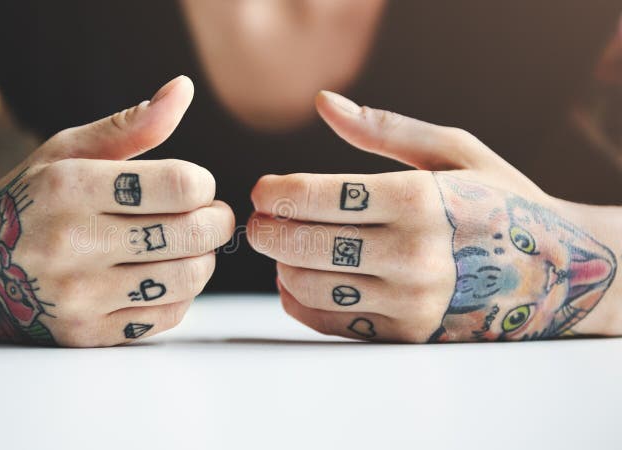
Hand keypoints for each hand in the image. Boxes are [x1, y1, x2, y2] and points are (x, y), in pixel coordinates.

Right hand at [0, 76, 234, 346]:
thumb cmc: (30, 199)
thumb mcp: (66, 151)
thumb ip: (130, 124)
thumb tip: (184, 88)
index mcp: (70, 186)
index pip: (180, 184)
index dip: (204, 184)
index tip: (195, 186)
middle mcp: (72, 242)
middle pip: (193, 233)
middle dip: (216, 221)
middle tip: (211, 216)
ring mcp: (79, 294)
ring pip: (188, 278)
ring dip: (204, 259)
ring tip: (189, 246)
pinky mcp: (86, 333)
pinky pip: (167, 316)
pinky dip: (181, 294)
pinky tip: (164, 276)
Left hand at [248, 90, 617, 342]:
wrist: (553, 271)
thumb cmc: (500, 201)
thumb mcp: (456, 151)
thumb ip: (386, 129)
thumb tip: (325, 103)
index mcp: (418, 200)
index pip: (318, 196)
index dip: (274, 192)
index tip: (261, 190)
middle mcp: (412, 255)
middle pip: (303, 244)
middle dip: (265, 230)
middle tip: (258, 221)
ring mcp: (409, 302)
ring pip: (307, 287)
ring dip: (279, 266)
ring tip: (281, 249)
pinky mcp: (405, 335)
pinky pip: (328, 323)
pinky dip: (298, 301)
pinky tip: (298, 281)